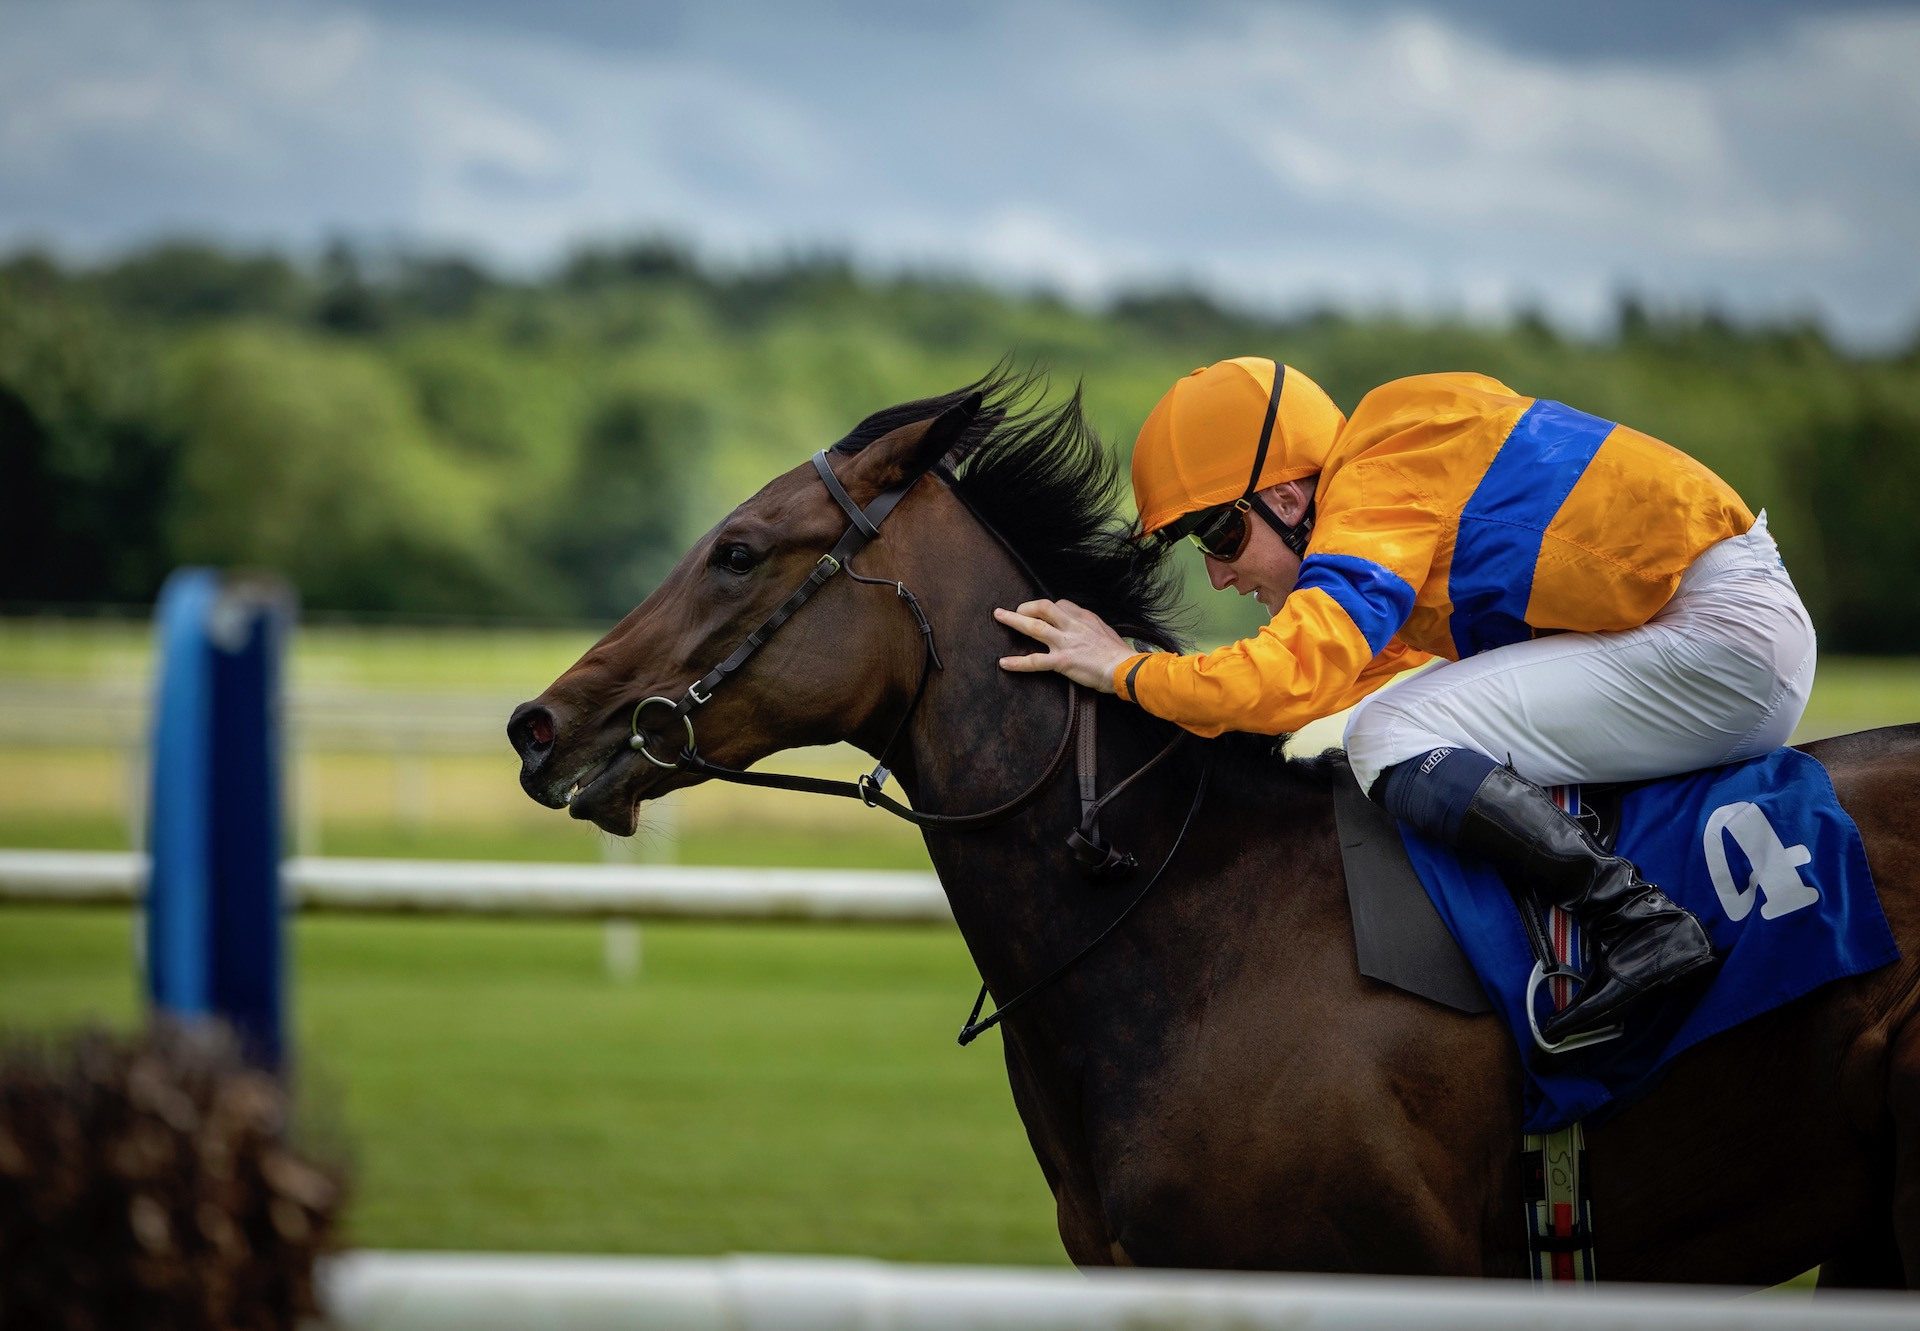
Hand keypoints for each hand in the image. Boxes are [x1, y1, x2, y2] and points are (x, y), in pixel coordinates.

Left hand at [993, 599, 1133, 693]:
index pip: (1060, 604)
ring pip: (1034, 627)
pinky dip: (1018, 662)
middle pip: (1043, 608)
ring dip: (1014, 621)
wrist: (1125, 668)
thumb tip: (1083, 629)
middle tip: (1010, 610)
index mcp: (1083, 618)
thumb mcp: (1105, 631)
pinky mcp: (1062, 661)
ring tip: (999, 617)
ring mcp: (1065, 642)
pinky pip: (1035, 661)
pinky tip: (1004, 663)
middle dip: (1024, 607)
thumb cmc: (1118, 654)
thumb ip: (1090, 626)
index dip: (1047, 609)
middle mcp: (1072, 625)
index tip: (1041, 614)